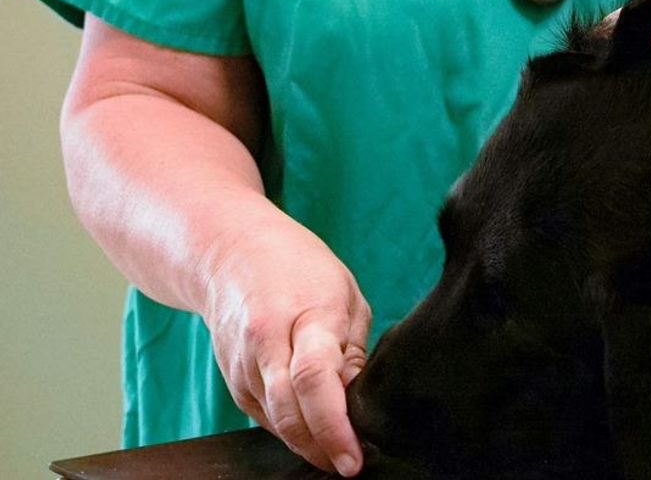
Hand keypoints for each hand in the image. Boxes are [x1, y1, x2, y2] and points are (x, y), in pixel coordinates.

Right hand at [200, 217, 371, 475]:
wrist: (230, 254)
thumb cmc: (300, 269)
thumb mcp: (345, 294)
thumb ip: (352, 350)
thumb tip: (357, 401)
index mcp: (306, 315)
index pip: (315, 380)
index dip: (334, 426)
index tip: (353, 458)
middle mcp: (266, 343)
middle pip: (288, 410)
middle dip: (320, 448)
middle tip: (350, 466)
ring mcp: (243, 365)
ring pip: (275, 421)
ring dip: (307, 443)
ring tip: (339, 451)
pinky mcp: (232, 382)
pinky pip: (265, 417)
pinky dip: (290, 429)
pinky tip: (312, 431)